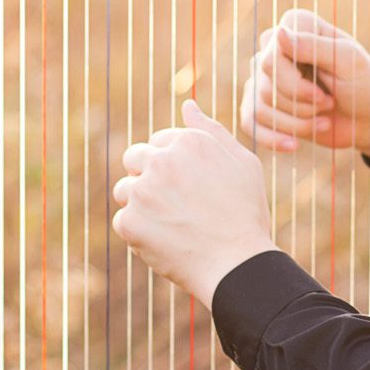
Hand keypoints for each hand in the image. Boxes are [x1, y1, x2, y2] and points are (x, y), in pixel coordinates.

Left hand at [112, 99, 280, 307]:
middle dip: (147, 176)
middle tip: (173, 204)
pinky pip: (124, 221)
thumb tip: (186, 104)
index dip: (173, 164)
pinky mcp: (130, 222)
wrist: (238, 265)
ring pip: (124, 190)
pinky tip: (166, 241)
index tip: (187, 186)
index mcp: (189, 141)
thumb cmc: (246, 214)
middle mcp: (162, 160)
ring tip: (170, 224)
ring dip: (140, 203)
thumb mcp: (243, 164)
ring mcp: (143, 192)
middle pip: (133, 158)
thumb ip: (212, 130)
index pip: (159, 141)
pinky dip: (140, 232)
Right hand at [238, 8, 369, 157]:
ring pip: (259, 108)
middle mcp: (276, 47)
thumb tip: (279, 33)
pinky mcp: (264, 104)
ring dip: (296, 123)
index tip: (324, 94)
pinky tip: (294, 145)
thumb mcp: (348, 61)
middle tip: (329, 104)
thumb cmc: (365, 84)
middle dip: (300, 105)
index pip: (271, 58)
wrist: (369, 118)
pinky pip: (250, 123)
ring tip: (324, 121)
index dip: (294, 84)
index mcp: (296, 26)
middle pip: (264, 85)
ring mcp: (267, 76)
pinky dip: (272, 138)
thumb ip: (314, 46)